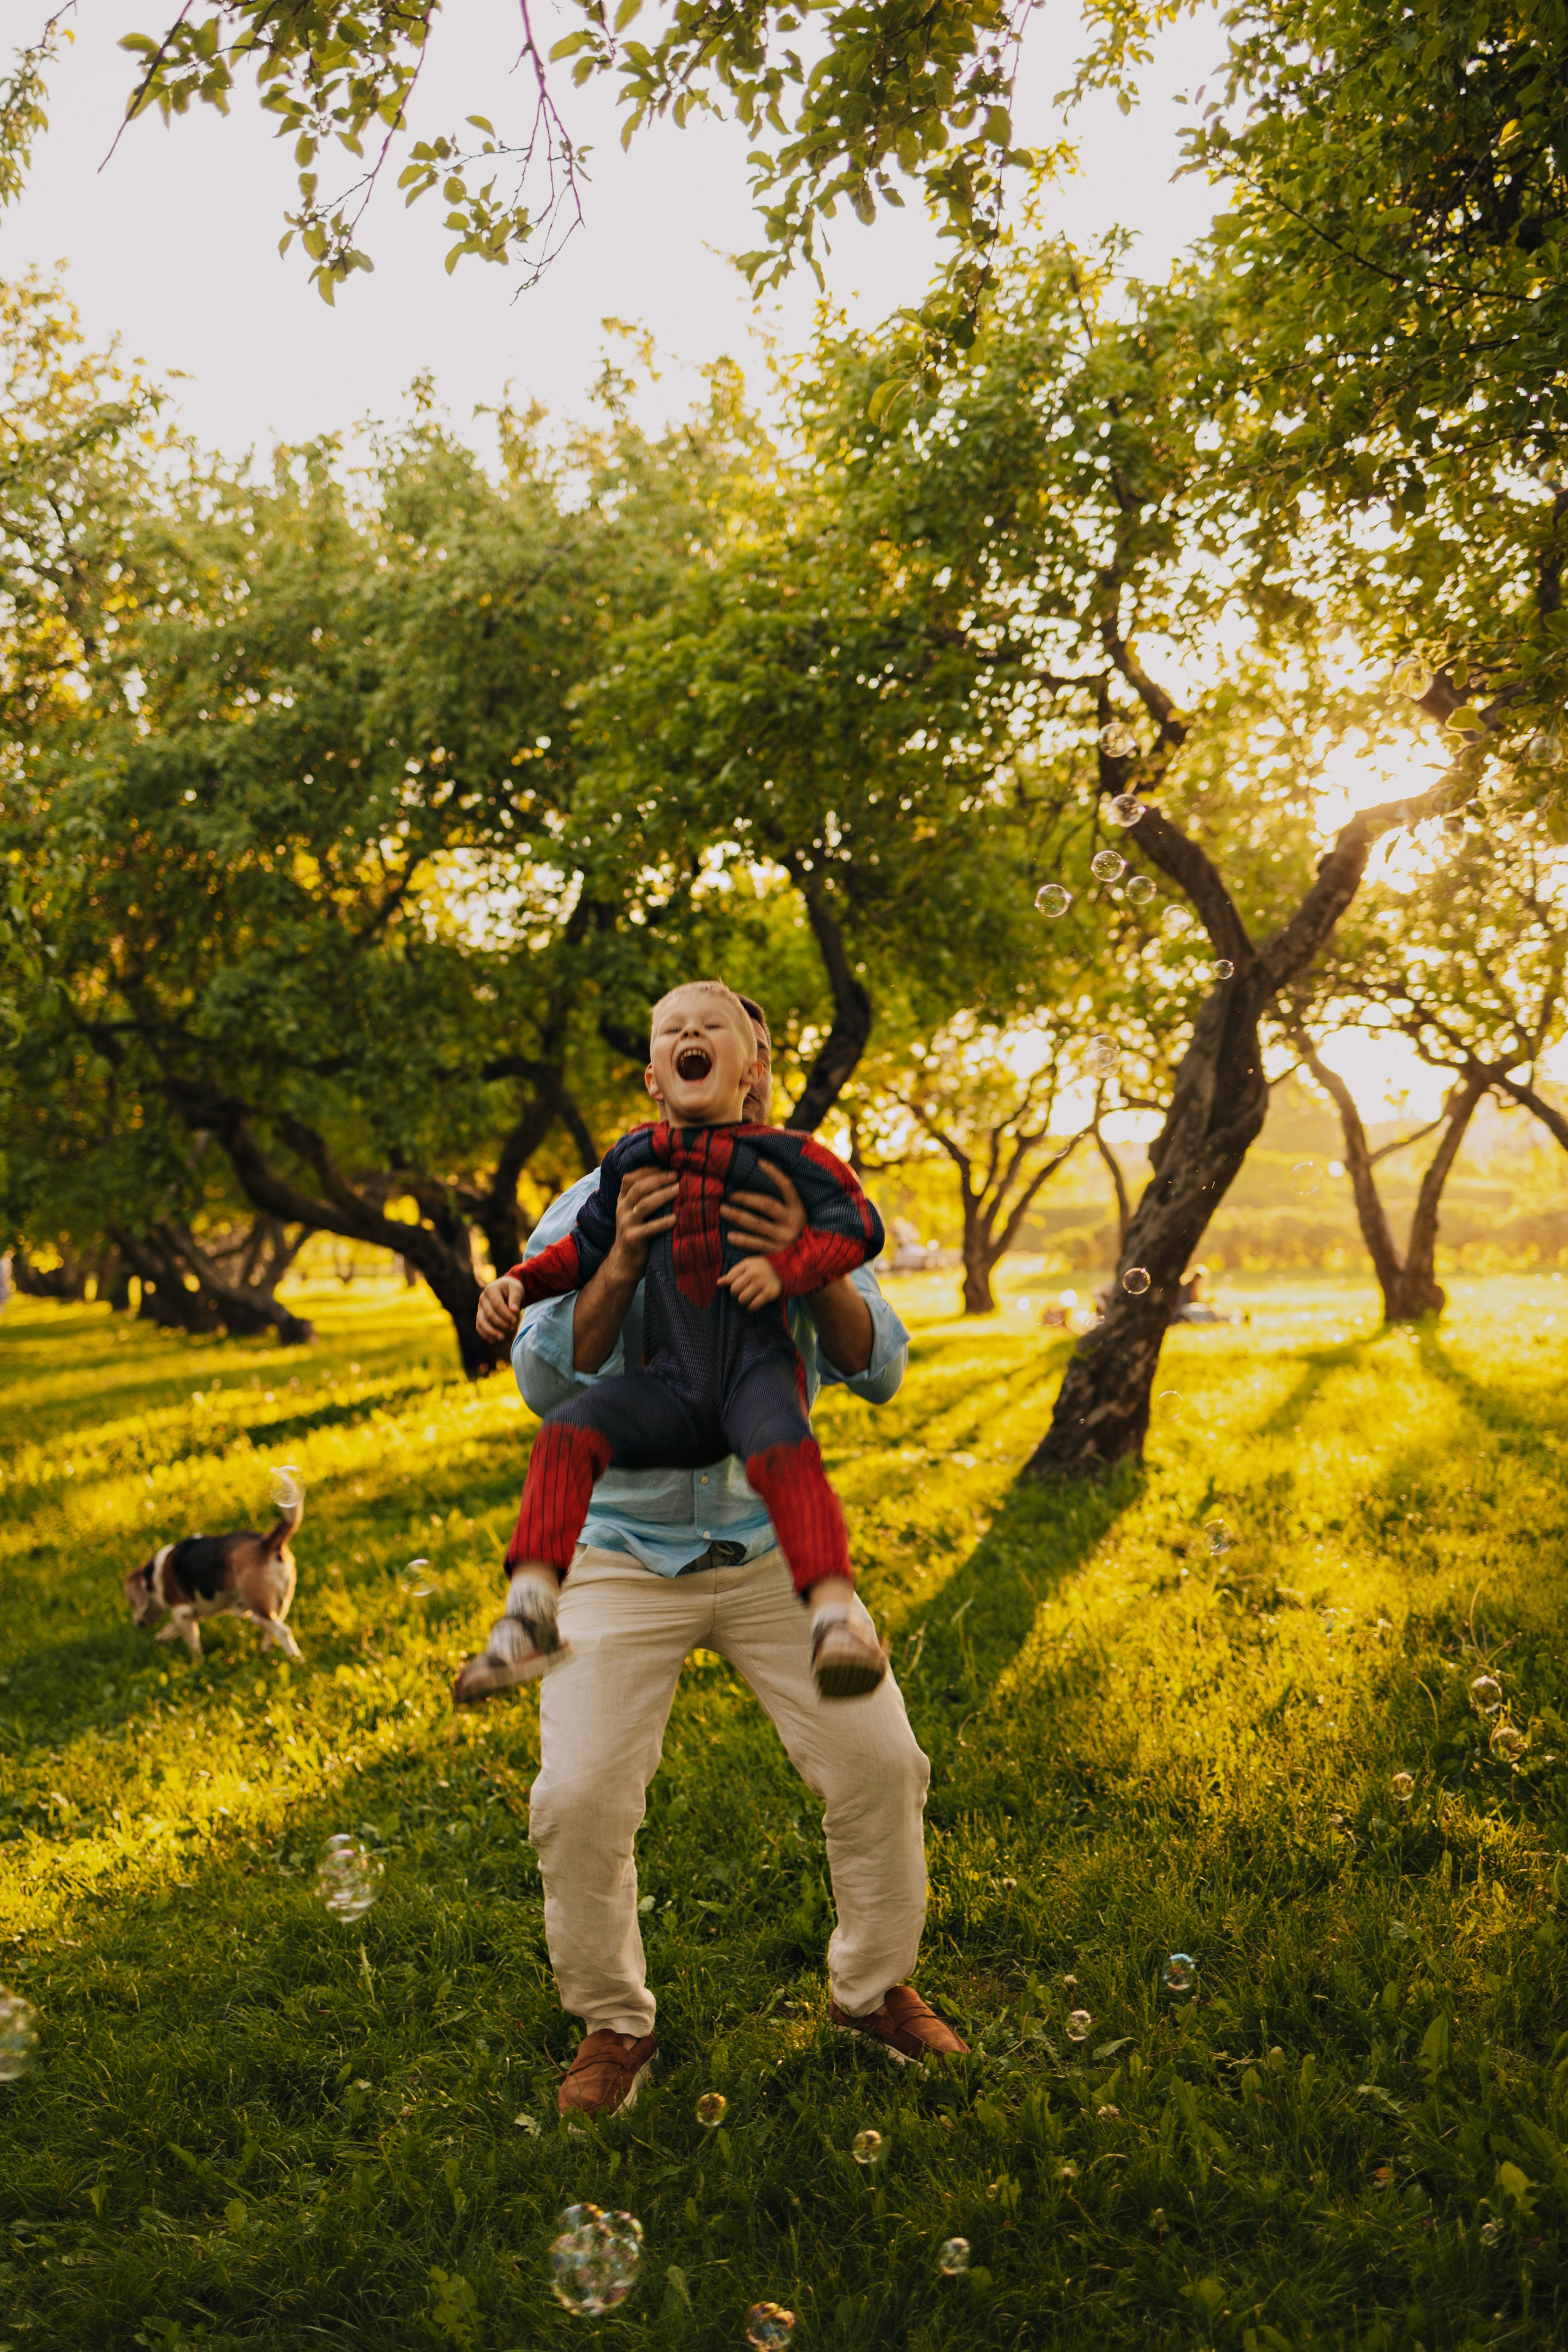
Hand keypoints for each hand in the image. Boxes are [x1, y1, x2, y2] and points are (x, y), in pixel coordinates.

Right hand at [476, 1275, 523, 1344]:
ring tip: (502, 1338)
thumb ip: (515, 1298)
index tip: (515, 1321)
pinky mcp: (480, 1315)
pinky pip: (479, 1326)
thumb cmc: (512, 1289)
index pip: (497, 1305)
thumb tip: (514, 1311)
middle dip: (501, 1323)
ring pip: (481, 1322)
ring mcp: (480, 1307)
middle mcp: (482, 1298)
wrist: (505, 1288)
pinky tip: (493, 1340)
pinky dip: (484, 1334)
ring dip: (491, 1331)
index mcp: (490, 1289)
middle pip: (489, 1314)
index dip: (506, 1315)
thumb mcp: (517, 1289)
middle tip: (513, 1328)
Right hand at [606, 1165, 679, 1282]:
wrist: (624, 1262)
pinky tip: (676, 1218)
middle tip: (677, 1175)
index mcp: (623, 1199)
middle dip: (659, 1178)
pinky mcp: (632, 1238)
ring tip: (680, 1190)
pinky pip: (649, 1228)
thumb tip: (673, 1177)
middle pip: (638, 1187)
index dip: (647, 1169)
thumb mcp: (636, 1212)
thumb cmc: (637, 1232)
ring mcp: (626, 1223)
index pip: (630, 1177)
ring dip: (663, 1195)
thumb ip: (646, 1196)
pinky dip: (663, 1222)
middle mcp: (622, 1208)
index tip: (667, 1165)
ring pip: (644, 1204)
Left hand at [720, 1160, 806, 1253]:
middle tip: (729, 1194)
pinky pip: (757, 1244)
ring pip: (758, 1224)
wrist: (810, 1257)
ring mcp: (784, 1237)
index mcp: (798, 1208)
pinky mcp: (777, 1252)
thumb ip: (784, 1200)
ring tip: (723, 1210)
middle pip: (766, 1204)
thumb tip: (763, 1177)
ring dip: (738, 1216)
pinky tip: (730, 1236)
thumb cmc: (797, 1230)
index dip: (774, 1173)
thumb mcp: (796, 1213)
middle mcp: (792, 1221)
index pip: (787, 1186)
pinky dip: (743, 1240)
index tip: (759, 1162)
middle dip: (746, 1198)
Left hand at [720, 1254, 783, 1308]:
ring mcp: (762, 1283)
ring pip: (742, 1299)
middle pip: (734, 1290)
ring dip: (742, 1301)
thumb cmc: (761, 1268)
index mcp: (748, 1263)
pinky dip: (750, 1308)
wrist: (784, 1270)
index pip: (730, 1278)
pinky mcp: (769, 1293)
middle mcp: (755, 1273)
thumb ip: (733, 1273)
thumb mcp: (747, 1266)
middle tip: (740, 1293)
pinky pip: (753, 1305)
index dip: (730, 1284)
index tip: (736, 1284)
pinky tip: (751, 1305)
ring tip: (746, 1298)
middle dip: (735, 1294)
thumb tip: (718, 1283)